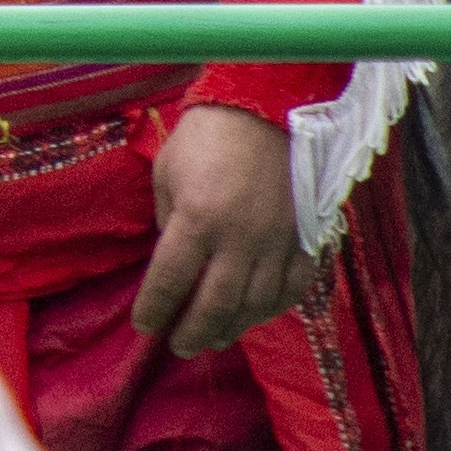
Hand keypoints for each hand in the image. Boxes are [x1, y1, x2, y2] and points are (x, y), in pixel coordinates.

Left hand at [136, 104, 312, 355]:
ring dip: (232, 328)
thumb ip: (168, 223)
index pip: (169, 281)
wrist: (267, 105)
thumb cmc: (206, 136)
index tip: (145, 324)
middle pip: (214, 306)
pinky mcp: (305, 238)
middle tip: (180, 345)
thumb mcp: (167, 173)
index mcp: (197, 219)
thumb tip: (172, 264)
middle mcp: (238, 238)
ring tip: (215, 337)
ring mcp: (276, 241)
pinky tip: (256, 314)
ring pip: (255, 305)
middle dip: (192, 333)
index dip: (154, 310)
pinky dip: (273, 309)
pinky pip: (293, 288)